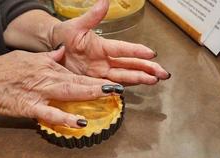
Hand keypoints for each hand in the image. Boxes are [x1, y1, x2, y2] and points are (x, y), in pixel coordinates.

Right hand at [0, 47, 121, 127]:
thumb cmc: (6, 68)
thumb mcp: (30, 58)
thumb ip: (49, 57)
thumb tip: (63, 52)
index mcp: (50, 67)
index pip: (78, 74)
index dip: (96, 79)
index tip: (112, 83)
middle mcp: (49, 78)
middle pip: (78, 82)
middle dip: (99, 85)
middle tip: (118, 88)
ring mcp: (41, 93)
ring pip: (69, 92)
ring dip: (88, 93)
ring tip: (107, 95)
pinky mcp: (31, 107)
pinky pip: (50, 114)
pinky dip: (65, 118)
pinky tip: (79, 122)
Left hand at [51, 0, 169, 84]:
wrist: (55, 48)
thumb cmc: (66, 35)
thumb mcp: (77, 26)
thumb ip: (92, 17)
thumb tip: (104, 1)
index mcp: (103, 46)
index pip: (123, 49)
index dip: (136, 51)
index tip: (151, 53)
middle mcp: (106, 59)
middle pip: (130, 64)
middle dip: (148, 68)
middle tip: (163, 72)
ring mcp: (103, 71)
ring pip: (126, 75)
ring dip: (141, 78)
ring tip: (155, 80)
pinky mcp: (96, 80)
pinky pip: (113, 84)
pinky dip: (125, 86)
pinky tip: (139, 86)